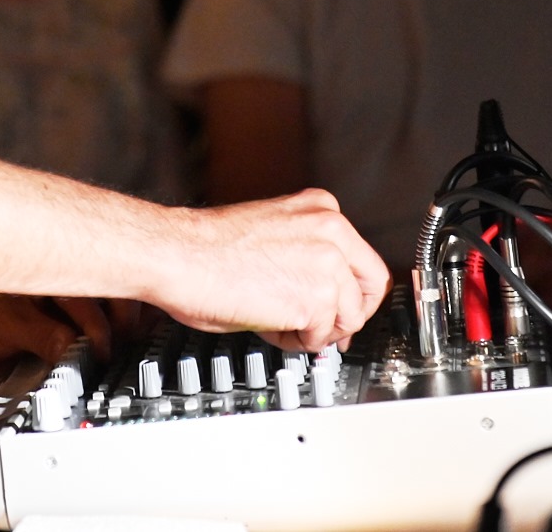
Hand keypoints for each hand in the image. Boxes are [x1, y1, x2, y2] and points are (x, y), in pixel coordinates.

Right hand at [154, 190, 389, 350]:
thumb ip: (308, 257)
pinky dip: (297, 342)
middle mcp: (332, 229)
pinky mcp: (316, 297)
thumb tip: (326, 299)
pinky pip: (321, 337)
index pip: (363, 260)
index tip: (339, 310)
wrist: (179, 255)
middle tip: (324, 331)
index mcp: (322, 209)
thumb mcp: (274, 234)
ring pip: (349, 318)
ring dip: (316, 330)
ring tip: (279, 321)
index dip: (352, 294)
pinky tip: (269, 324)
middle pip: (371, 288)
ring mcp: (328, 262)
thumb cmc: (208, 249)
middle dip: (348, 316)